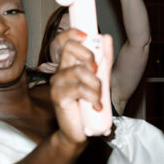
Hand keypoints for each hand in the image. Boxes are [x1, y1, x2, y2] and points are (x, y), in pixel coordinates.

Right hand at [49, 28, 110, 144]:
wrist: (79, 131)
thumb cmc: (88, 105)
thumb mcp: (100, 79)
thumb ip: (104, 59)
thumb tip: (106, 38)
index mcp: (68, 65)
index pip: (63, 41)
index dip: (73, 33)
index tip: (86, 35)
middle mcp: (59, 71)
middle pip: (69, 48)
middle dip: (89, 56)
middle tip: (96, 72)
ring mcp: (57, 84)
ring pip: (79, 70)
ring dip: (95, 84)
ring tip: (98, 96)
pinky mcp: (58, 97)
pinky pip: (79, 88)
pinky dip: (93, 97)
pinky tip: (96, 105)